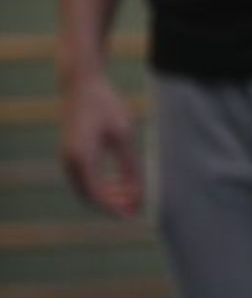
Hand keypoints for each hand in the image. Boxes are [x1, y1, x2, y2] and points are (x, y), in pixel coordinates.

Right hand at [60, 73, 142, 217]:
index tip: (135, 214)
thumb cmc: (106, 105)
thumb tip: (138, 194)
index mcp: (82, 157)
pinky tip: (121, 183)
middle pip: (90, 197)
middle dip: (113, 205)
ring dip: (108, 197)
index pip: (98, 196)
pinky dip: (101, 186)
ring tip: (133, 195)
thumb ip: (131, 166)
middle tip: (137, 208)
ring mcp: (67, 157)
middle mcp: (70, 160)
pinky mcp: (70, 153)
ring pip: (86, 190)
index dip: (116, 209)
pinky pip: (84, 179)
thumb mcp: (124, 135)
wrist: (81, 82)